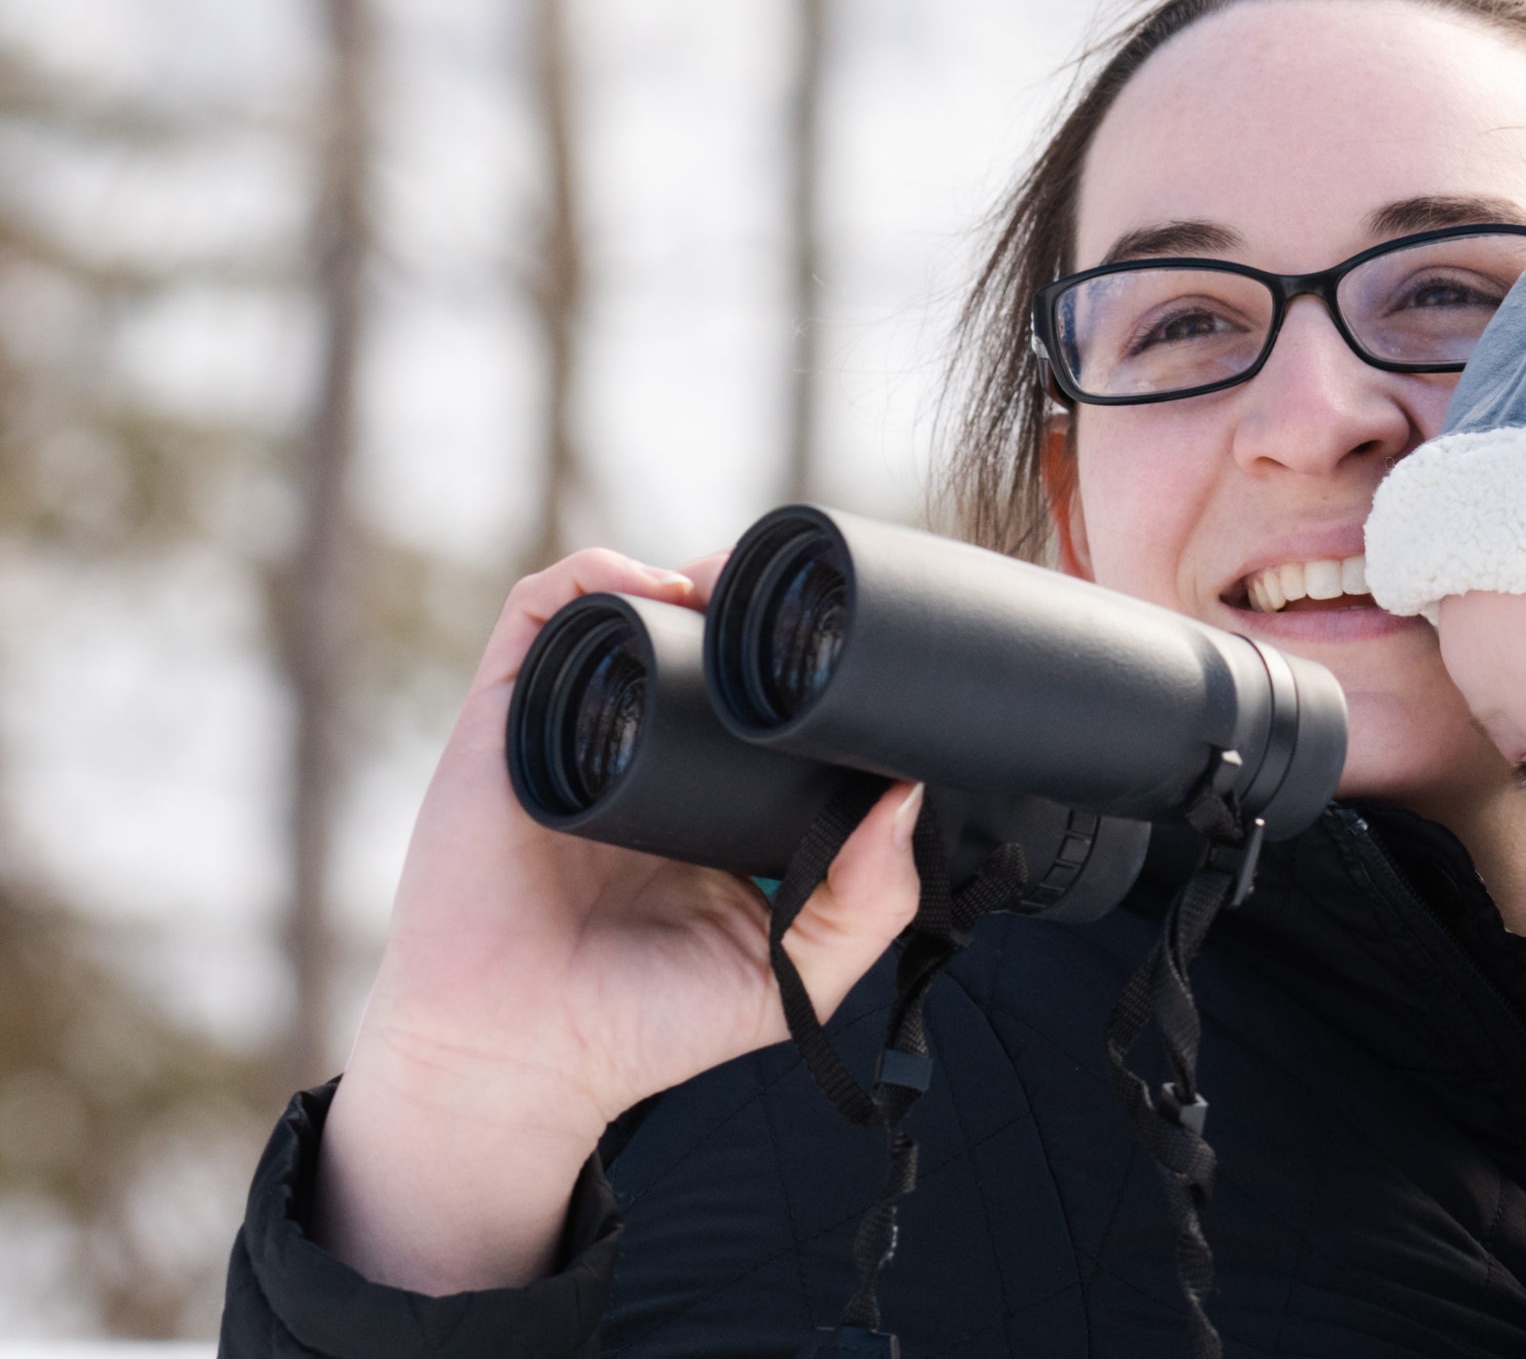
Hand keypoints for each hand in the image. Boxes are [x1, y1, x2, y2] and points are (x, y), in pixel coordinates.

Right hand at [313, 549, 920, 1293]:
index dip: (801, 660)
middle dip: (747, 605)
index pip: (761, 699)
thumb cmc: (644, 1026)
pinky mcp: (503, 720)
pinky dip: (590, 579)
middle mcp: (643, 754)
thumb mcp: (792, 974)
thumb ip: (870, 901)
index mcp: (711, 798)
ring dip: (682, 577)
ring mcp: (571, 731)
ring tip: (728, 588)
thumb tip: (909, 793)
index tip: (851, 644)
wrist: (518, 1058)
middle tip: (793, 606)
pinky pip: (537, 616)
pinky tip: (646, 589)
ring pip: (627, 612)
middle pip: (699, 641)